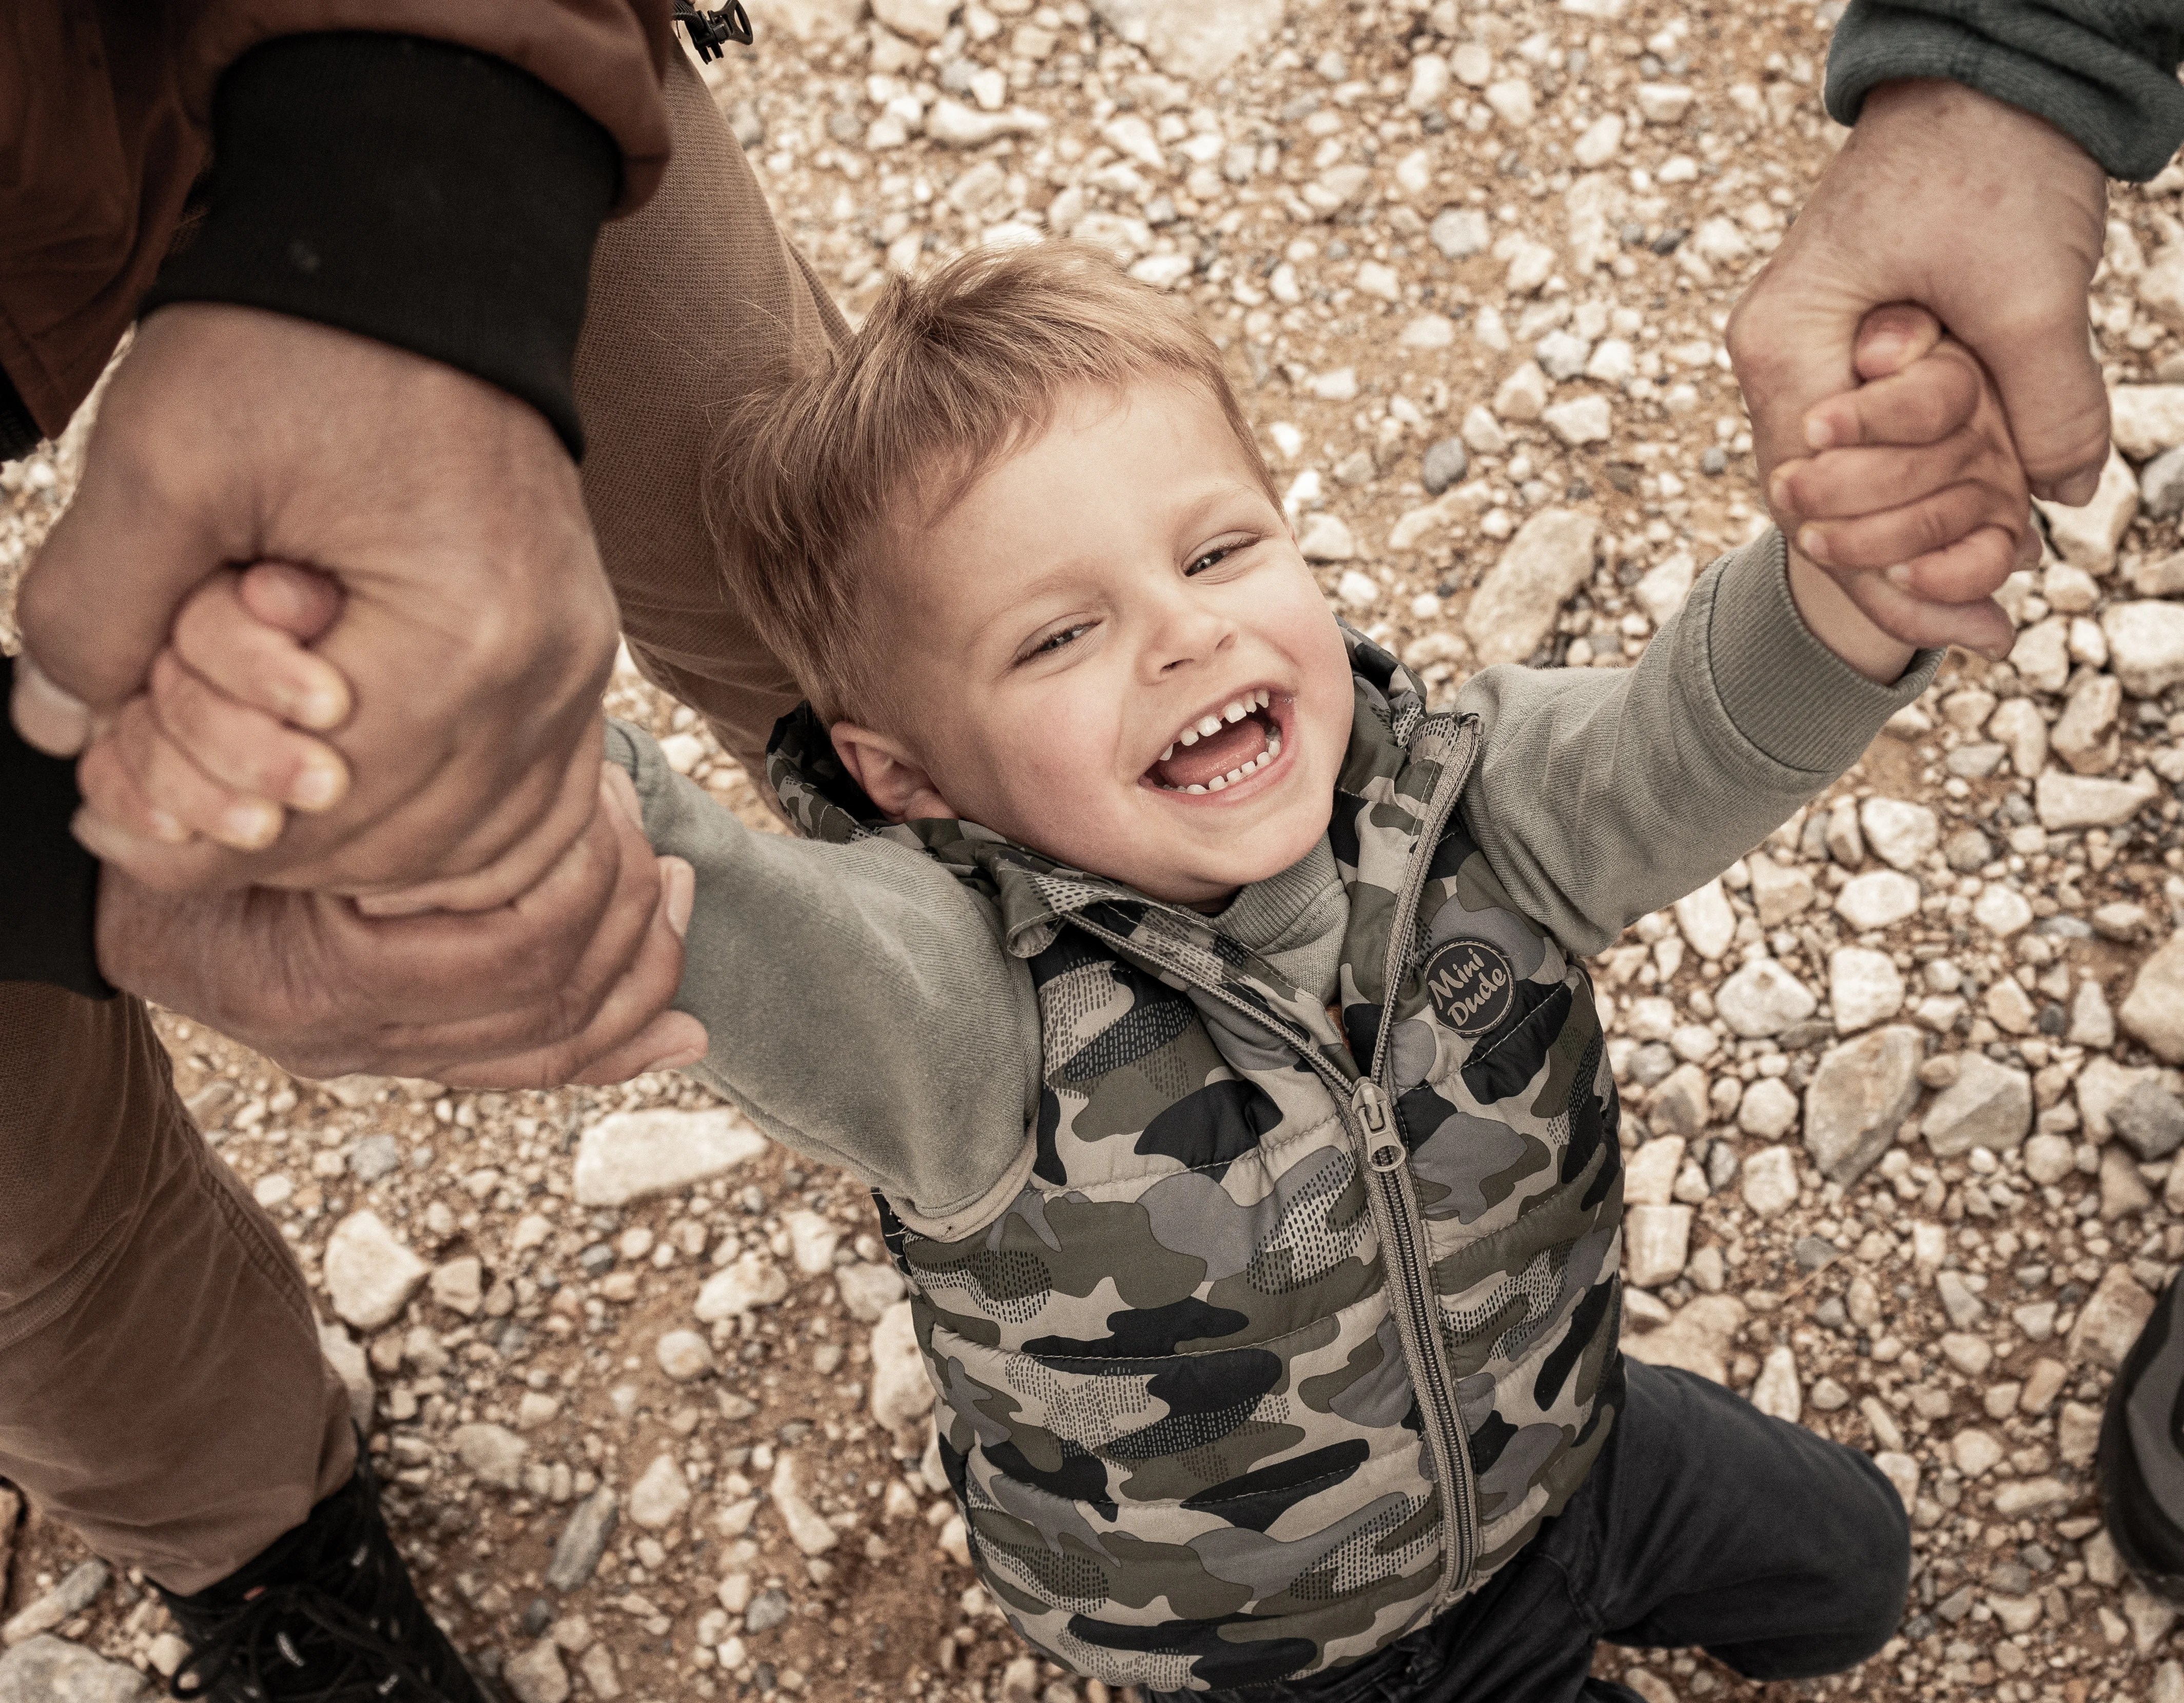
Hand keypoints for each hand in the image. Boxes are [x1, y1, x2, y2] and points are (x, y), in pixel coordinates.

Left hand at [12, 303, 620, 908]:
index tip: (110, 816)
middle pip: (393, 848)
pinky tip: (379, 829)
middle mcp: (546, 679)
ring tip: (255, 813)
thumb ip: (94, 612)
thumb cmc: (306, 343)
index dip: (196, 832)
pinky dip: (453, 840)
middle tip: (161, 811)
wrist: (427, 258)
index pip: (317, 813)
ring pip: (468, 847)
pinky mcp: (582, 659)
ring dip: (354, 853)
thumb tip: (55, 731)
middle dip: (267, 845)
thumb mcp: (162, 462)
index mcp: (463, 643)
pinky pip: (536, 807)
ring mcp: (580, 674)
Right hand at [97, 763, 708, 1088]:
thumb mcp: (227, 764)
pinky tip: (676, 1030)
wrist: (115, 884)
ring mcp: (375, 1057)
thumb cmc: (175, 800)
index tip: (610, 806)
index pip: (511, 950)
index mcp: (324, 974)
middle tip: (661, 849)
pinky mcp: (400, 1059)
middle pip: (545, 1006)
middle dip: (629, 927)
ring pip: (548, 1048)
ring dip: (635, 977)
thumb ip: (329, 761)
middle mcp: (351, 1038)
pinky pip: (523, 1073)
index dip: (584, 881)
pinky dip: (612, 1049)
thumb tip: (381, 680)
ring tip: (675, 896)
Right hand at [1727, 78, 2106, 654]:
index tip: (1977, 628)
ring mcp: (1822, 362)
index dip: (1892, 576)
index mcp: (1788, 347)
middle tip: (2000, 616)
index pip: (1813, 499)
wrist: (1991, 78)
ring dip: (1935, 532)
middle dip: (1916, 563)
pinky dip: (1942, 489)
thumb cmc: (1988, 162)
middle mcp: (1787, 364)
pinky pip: (1889, 449)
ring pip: (1858, 489)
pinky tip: (1996, 526)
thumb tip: (2064, 501)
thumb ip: (2046, 401)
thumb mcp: (2031, 293)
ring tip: (2011, 579)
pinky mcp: (1868, 357)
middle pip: (1826, 511)